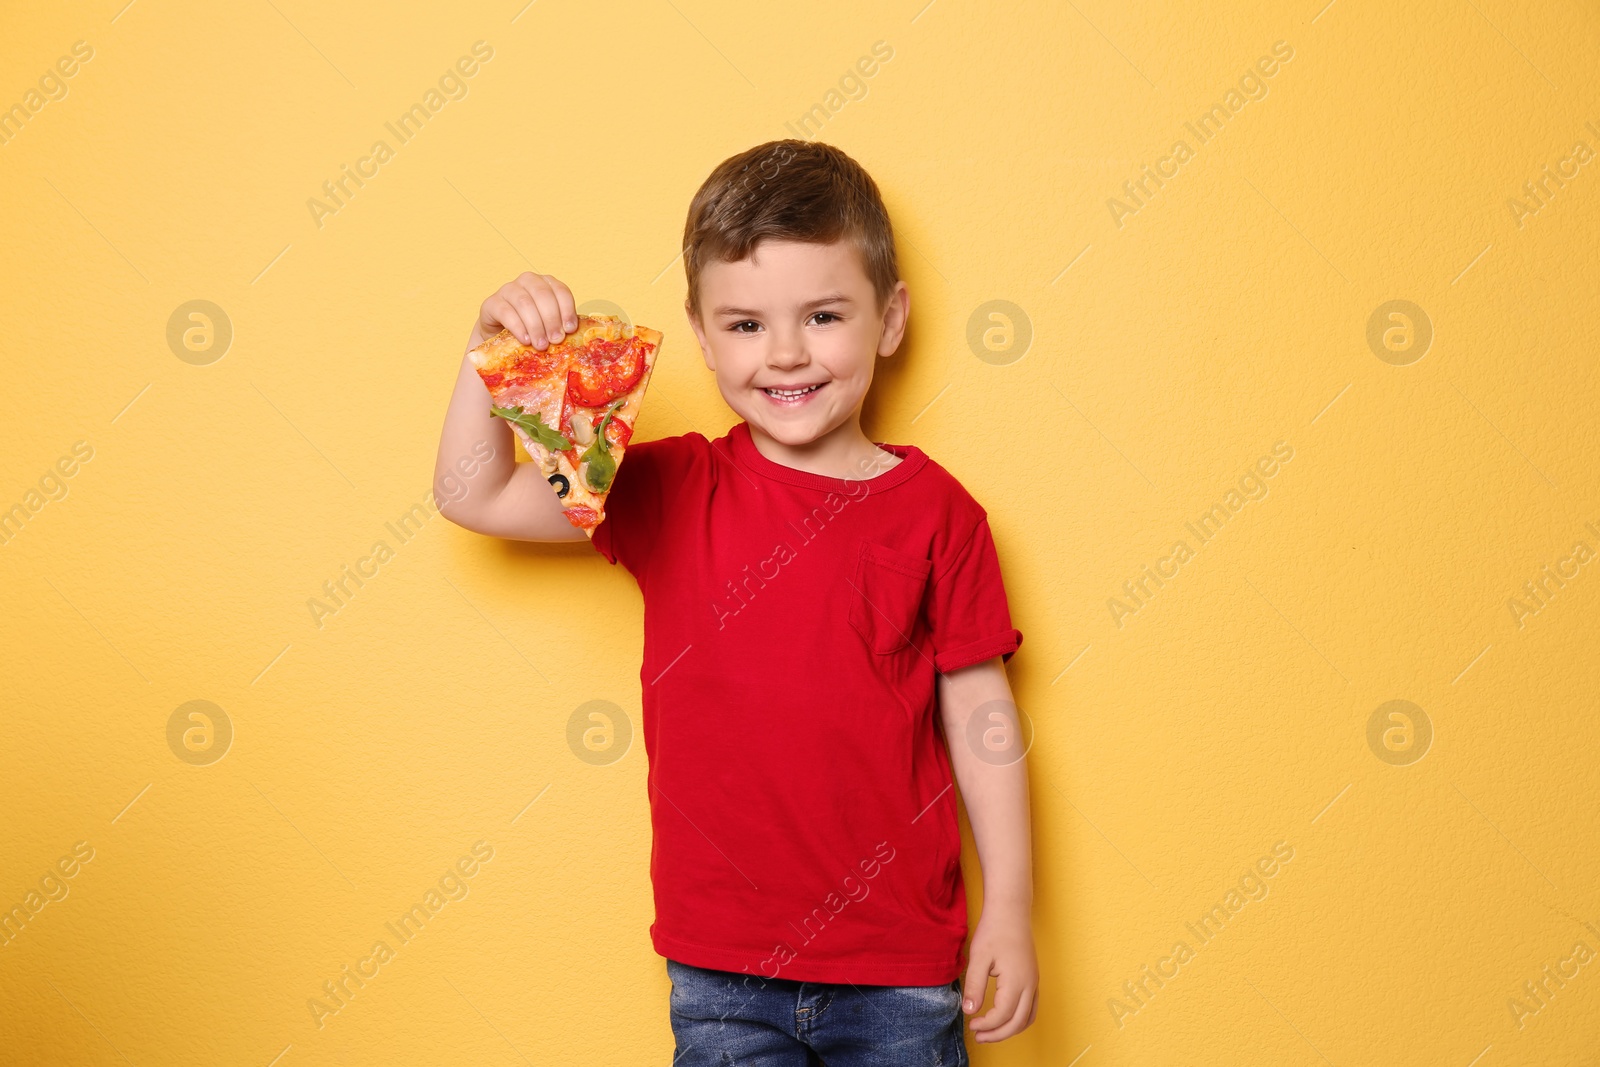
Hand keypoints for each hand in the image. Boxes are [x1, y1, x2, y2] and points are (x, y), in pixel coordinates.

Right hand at [473, 272, 577, 350]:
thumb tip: (574, 336)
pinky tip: (525, 340)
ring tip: (541, 345)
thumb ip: (560, 325)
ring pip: (524, 302)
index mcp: (546, 283)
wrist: (501, 335)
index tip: (570, 330)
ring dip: (535, 326)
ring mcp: (508, 290)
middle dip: (551, 319)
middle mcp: (528, 281)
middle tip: (556, 340)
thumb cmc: (531, 329)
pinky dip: (517, 327)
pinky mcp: (492, 303)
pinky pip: (505, 312)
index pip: (561, 290)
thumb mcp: (548, 325)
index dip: (567, 310)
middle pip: (543, 295)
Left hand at [961, 905, 1037, 1042]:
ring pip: (1027, 1018)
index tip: (970, 1023)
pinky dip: (1019, 1019)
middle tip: (978, 1036)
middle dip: (998, 1034)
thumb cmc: (994, 931)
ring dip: (1010, 1029)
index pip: (1002, 1015)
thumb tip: (969, 1010)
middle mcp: (1030, 985)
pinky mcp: (1033, 979)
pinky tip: (1003, 1018)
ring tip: (990, 1031)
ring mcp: (1034, 983)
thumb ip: (974, 986)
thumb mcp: (978, 957)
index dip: (985, 1024)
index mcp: (1016, 982)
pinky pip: (1031, 1008)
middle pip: (1017, 1023)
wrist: (1011, 911)